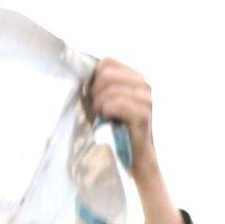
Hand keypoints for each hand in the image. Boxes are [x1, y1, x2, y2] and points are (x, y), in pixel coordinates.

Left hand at [88, 58, 158, 179]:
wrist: (135, 162)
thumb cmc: (114, 131)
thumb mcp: (103, 104)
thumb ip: (97, 86)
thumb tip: (77, 72)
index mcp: (135, 78)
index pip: (107, 62)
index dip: (93, 78)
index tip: (92, 96)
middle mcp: (144, 84)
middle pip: (107, 72)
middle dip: (94, 91)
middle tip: (96, 109)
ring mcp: (147, 99)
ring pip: (111, 88)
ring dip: (99, 104)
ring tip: (102, 117)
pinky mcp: (144, 114)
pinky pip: (115, 103)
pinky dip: (106, 111)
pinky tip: (108, 120)